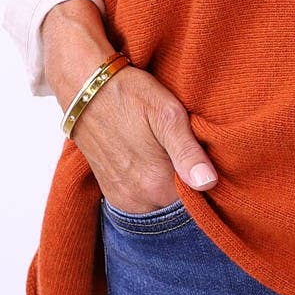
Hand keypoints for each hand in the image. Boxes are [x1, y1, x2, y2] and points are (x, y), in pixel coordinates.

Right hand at [43, 0, 217, 212]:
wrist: (84, 89)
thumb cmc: (130, 95)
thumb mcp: (167, 114)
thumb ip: (188, 152)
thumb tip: (208, 183)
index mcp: (156, 184)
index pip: (198, 202)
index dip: (207, 183)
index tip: (210, 162)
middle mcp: (138, 200)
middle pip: (178, 205)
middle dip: (188, 186)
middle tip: (191, 154)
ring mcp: (122, 198)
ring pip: (160, 203)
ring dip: (169, 186)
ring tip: (171, 156)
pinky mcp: (111, 192)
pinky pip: (141, 200)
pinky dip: (150, 187)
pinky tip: (154, 161)